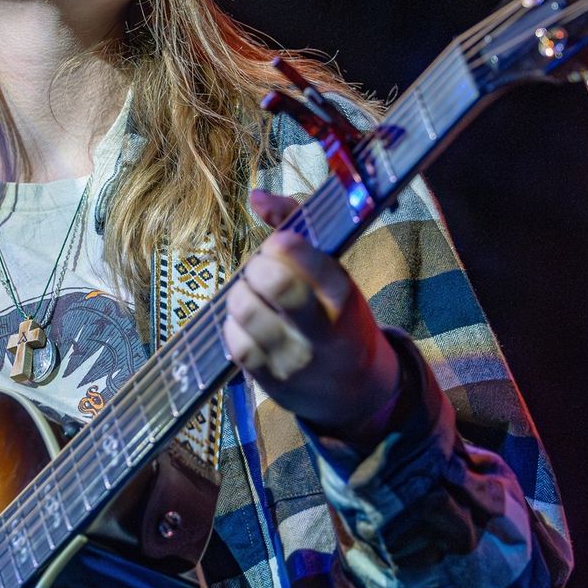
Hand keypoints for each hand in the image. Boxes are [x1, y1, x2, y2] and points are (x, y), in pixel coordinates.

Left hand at [223, 189, 401, 440]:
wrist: (354, 391)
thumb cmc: (337, 318)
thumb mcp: (334, 274)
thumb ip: (297, 226)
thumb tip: (256, 196)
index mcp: (344, 298)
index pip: (315, 265)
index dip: (286, 247)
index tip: (277, 243)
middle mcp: (322, 330)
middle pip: (277, 286)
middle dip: (257, 267)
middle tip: (260, 269)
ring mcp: (295, 358)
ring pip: (247, 313)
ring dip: (240, 294)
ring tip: (250, 293)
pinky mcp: (272, 381)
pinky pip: (237, 344)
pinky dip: (233, 325)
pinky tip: (246, 321)